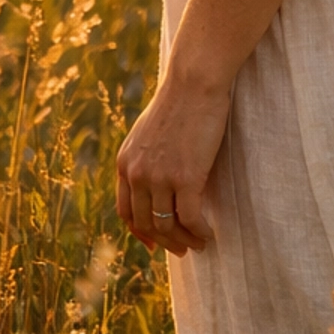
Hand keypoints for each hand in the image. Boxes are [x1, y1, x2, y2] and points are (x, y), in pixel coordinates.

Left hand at [116, 71, 229, 256]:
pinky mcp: (186, 177)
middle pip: (146, 224)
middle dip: (165, 242)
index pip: (126, 212)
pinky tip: (209, 234)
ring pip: (169, 225)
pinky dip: (199, 231)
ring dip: (185, 240)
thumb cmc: (179, 103)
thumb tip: (154, 183)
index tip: (155, 243)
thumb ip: (144, 158)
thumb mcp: (147, 133)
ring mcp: (160, 178)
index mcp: (125, 164)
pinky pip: (191, 218)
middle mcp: (137, 174)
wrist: (194, 83)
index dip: (140, 232)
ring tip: (200, 244)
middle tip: (182, 250)